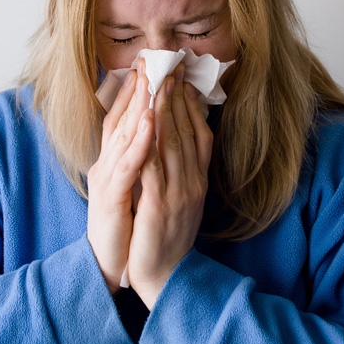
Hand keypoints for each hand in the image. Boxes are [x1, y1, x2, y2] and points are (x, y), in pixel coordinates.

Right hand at [87, 62, 154, 294]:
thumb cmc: (130, 227)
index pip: (123, 118)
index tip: (150, 64)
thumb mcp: (140, 187)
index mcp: (116, 161)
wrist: (117, 267)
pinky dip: (139, 141)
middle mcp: (108, 165)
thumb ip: (146, 160)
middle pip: (122, 119)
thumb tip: (161, 132)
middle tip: (153, 58)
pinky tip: (148, 121)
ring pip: (123, 135)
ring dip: (139, 105)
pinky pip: (128, 165)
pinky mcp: (111, 198)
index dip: (134, 90)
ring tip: (153, 78)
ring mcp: (107, 180)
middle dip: (139, 88)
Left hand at [127, 64, 212, 308]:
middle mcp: (193, 182)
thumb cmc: (167, 239)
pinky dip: (150, 142)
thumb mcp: (181, 200)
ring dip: (164, 110)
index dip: (191, 104)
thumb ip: (181, 171)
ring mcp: (179, 193)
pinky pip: (154, 168)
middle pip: (186, 131)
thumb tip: (176, 141)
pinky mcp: (161, 207)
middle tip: (168, 66)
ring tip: (157, 82)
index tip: (181, 77)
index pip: (199, 134)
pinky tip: (144, 122)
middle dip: (175, 96)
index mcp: (198, 180)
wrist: (166, 277)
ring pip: (172, 143)